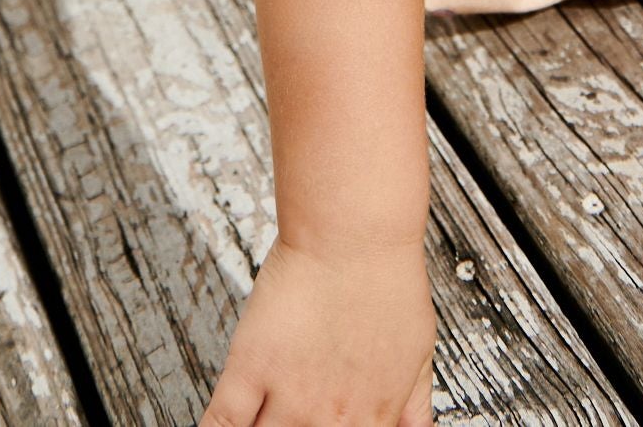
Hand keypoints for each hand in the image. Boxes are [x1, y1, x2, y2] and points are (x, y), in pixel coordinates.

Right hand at [197, 234, 434, 426]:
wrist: (354, 234)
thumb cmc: (387, 278)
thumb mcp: (419, 351)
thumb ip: (415, 405)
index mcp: (373, 417)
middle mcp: (330, 418)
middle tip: (291, 420)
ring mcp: (288, 396)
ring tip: (263, 423)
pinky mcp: (251, 368)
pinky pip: (223, 422)